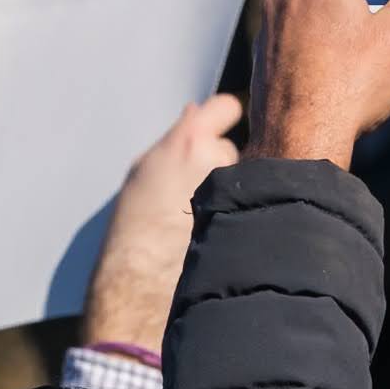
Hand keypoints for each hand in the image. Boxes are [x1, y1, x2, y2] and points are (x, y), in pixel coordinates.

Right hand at [81, 95, 243, 351]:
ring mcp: (241, 190)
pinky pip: (255, 206)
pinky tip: (224, 231)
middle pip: (237, 145)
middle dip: (227, 160)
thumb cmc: (134, 226)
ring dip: (239, 190)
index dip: (228, 114)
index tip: (226, 122)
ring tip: (208, 216)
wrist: (141, 284)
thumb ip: (177, 138)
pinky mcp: (254, 219)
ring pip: (248, 178)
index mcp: (190, 141)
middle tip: (205, 184)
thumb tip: (198, 110)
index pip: (229, 105)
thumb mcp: (145, 170)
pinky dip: (245, 213)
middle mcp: (220, 160)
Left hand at [244, 0, 389, 171]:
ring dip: (324, 17)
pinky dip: (308, 46)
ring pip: (299, 7)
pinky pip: (287, 40)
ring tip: (358, 47)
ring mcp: (267, 29)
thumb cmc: (347, 86)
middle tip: (378, 6)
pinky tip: (334, 74)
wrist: (298, 145)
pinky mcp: (261, 62)